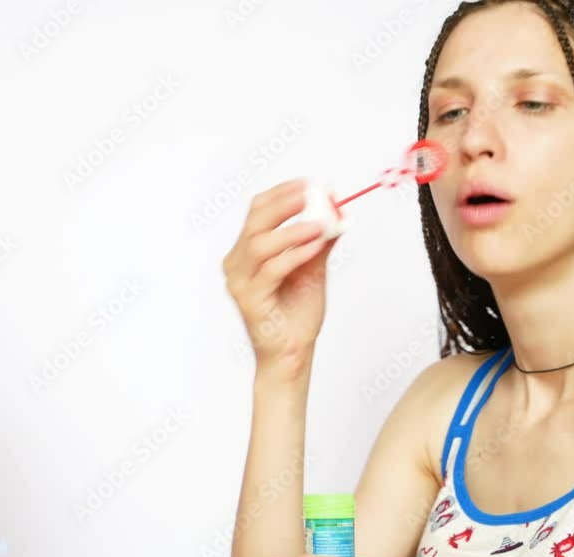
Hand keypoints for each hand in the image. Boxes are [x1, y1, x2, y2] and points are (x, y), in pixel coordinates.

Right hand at [223, 179, 341, 369]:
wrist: (293, 354)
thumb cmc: (297, 314)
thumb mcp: (312, 268)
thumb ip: (319, 240)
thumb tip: (336, 210)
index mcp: (247, 251)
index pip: (257, 211)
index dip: (282, 194)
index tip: (310, 184)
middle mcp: (237, 263)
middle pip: (255, 221)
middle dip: (285, 204)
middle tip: (312, 194)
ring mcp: (240, 282)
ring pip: (260, 244)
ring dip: (293, 229)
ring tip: (321, 223)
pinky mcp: (249, 300)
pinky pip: (272, 270)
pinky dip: (295, 254)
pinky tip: (316, 246)